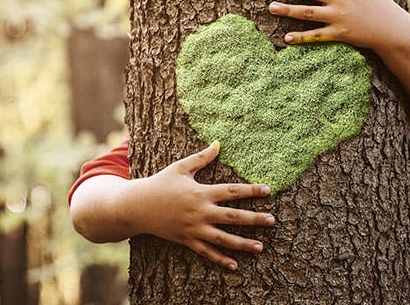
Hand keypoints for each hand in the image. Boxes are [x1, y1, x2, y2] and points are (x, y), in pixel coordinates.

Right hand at [141, 141, 274, 270]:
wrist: (136, 206)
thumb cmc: (160, 184)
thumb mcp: (180, 168)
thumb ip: (202, 158)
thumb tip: (218, 143)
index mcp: (201, 192)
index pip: (232, 191)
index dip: (251, 190)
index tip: (268, 190)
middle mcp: (200, 212)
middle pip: (232, 216)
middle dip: (254, 219)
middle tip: (272, 221)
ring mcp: (193, 228)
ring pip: (222, 238)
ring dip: (242, 243)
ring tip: (260, 247)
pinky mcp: (186, 240)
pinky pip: (206, 252)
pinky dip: (220, 259)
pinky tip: (235, 265)